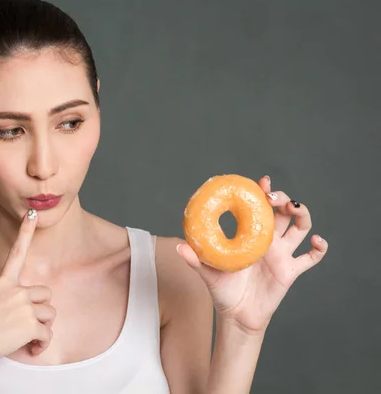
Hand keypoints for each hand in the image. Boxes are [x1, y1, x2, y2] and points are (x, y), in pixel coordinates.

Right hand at [0, 209, 55, 368]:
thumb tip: (26, 314)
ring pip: (50, 314)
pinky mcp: (30, 323)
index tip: (32, 213)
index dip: (25, 231)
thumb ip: (9, 303)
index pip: (16, 252)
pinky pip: (47, 334)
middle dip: (41, 310)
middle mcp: (16, 291)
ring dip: (42, 328)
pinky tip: (32, 349)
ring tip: (26, 338)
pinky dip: (42, 344)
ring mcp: (24, 306)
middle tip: (28, 323)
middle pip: (45, 295)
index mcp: (2, 283)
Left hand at [177, 176, 328, 334]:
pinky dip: (319, 248)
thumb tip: (179, 246)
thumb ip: (195, 260)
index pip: (260, 208)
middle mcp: (268, 242)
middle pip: (283, 213)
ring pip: (300, 228)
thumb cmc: (221, 291)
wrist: (236, 316)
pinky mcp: (290, 271)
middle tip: (275, 197)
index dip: (264, 193)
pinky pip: (311, 258)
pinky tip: (317, 241)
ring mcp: (281, 255)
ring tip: (295, 208)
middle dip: (284, 199)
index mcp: (250, 236)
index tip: (263, 183)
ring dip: (302, 215)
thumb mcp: (207, 274)